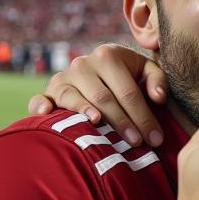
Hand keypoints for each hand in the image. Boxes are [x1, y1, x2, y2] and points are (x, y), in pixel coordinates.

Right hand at [27, 44, 166, 147]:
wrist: (101, 70)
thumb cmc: (129, 75)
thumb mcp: (146, 71)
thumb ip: (157, 80)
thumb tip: (158, 98)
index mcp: (108, 55)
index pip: (128, 92)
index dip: (143, 116)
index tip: (155, 139)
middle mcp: (83, 64)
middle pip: (103, 98)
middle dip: (122, 122)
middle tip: (136, 143)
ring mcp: (63, 77)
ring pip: (74, 98)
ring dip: (85, 113)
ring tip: (98, 126)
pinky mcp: (49, 91)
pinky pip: (41, 98)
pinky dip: (39, 105)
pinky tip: (44, 115)